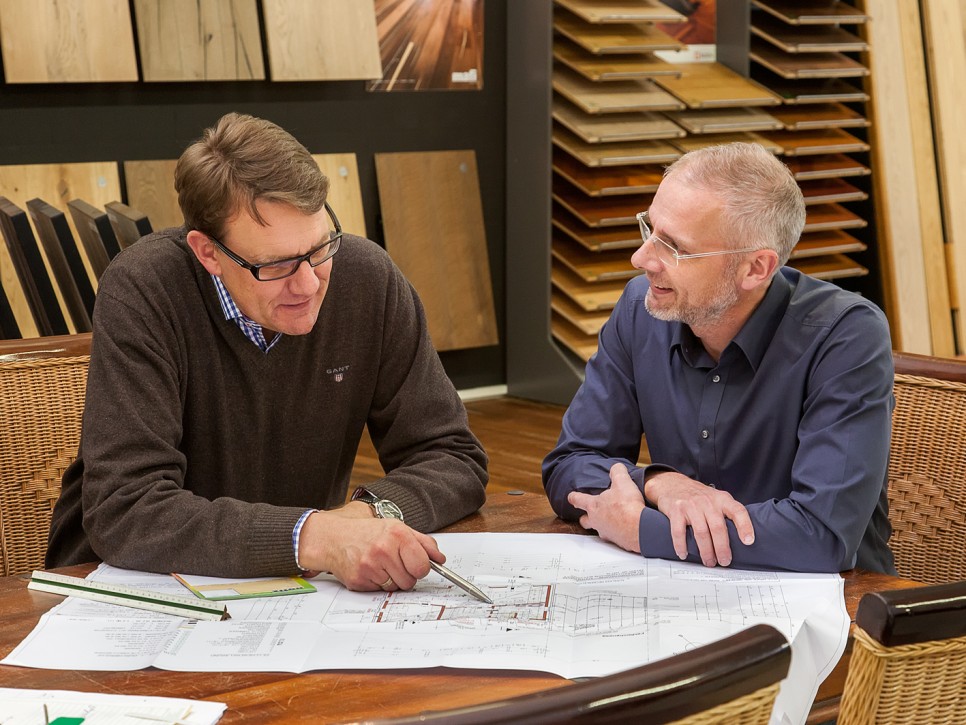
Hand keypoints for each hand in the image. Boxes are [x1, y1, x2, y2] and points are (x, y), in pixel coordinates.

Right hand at [298, 503, 443, 591]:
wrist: (334, 537)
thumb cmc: (367, 532)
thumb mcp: (398, 528)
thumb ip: (423, 543)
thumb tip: (440, 559)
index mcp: (397, 535)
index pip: (422, 566)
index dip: (421, 567)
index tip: (417, 564)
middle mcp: (383, 550)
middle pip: (410, 581)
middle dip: (406, 574)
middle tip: (395, 563)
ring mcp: (370, 566)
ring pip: (395, 588)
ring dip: (391, 580)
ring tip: (381, 565)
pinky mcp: (359, 580)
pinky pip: (379, 592)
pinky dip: (377, 584)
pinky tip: (370, 570)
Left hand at [567, 463, 644, 552]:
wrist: (639, 528)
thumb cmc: (627, 506)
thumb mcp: (622, 482)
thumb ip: (617, 472)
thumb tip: (616, 467)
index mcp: (594, 506)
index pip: (578, 499)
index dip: (574, 497)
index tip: (570, 497)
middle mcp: (596, 521)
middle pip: (585, 520)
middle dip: (585, 517)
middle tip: (587, 514)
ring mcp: (606, 533)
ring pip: (599, 530)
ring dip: (602, 525)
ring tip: (609, 521)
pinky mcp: (617, 541)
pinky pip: (613, 537)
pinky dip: (617, 532)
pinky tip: (624, 529)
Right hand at [644, 471, 753, 566]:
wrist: (672, 484)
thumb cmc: (698, 496)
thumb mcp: (716, 498)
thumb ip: (727, 513)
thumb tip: (740, 539)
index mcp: (722, 499)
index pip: (737, 511)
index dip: (745, 526)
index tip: (748, 541)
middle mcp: (707, 501)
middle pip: (718, 527)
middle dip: (722, 548)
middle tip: (724, 561)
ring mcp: (691, 505)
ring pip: (701, 533)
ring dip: (706, 551)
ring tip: (709, 561)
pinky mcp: (676, 510)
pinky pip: (679, 532)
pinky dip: (681, 546)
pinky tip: (684, 553)